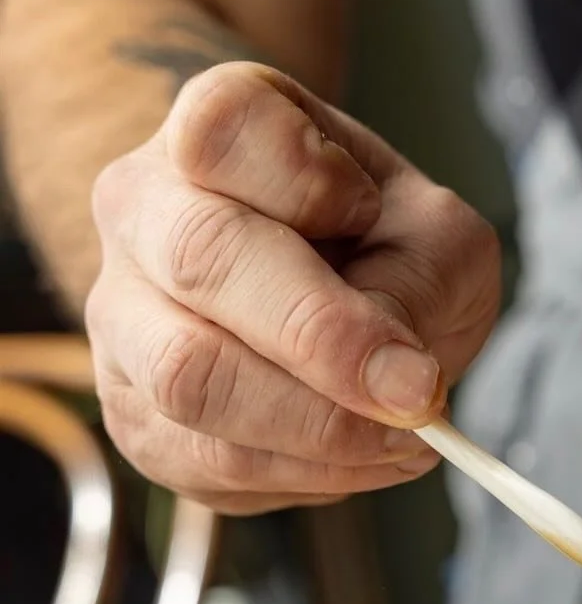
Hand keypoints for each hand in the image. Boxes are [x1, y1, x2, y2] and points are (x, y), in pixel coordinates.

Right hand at [88, 62, 499, 513]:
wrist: (337, 300)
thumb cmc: (382, 248)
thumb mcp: (436, 235)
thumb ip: (425, 280)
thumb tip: (395, 381)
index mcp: (216, 130)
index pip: (223, 131)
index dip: (308, 183)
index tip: (372, 216)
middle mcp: (143, 210)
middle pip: (200, 259)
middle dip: (323, 340)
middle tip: (416, 393)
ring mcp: (122, 317)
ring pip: (189, 379)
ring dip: (319, 427)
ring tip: (403, 436)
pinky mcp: (137, 415)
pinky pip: (209, 460)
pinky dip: (306, 473)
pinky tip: (360, 457)